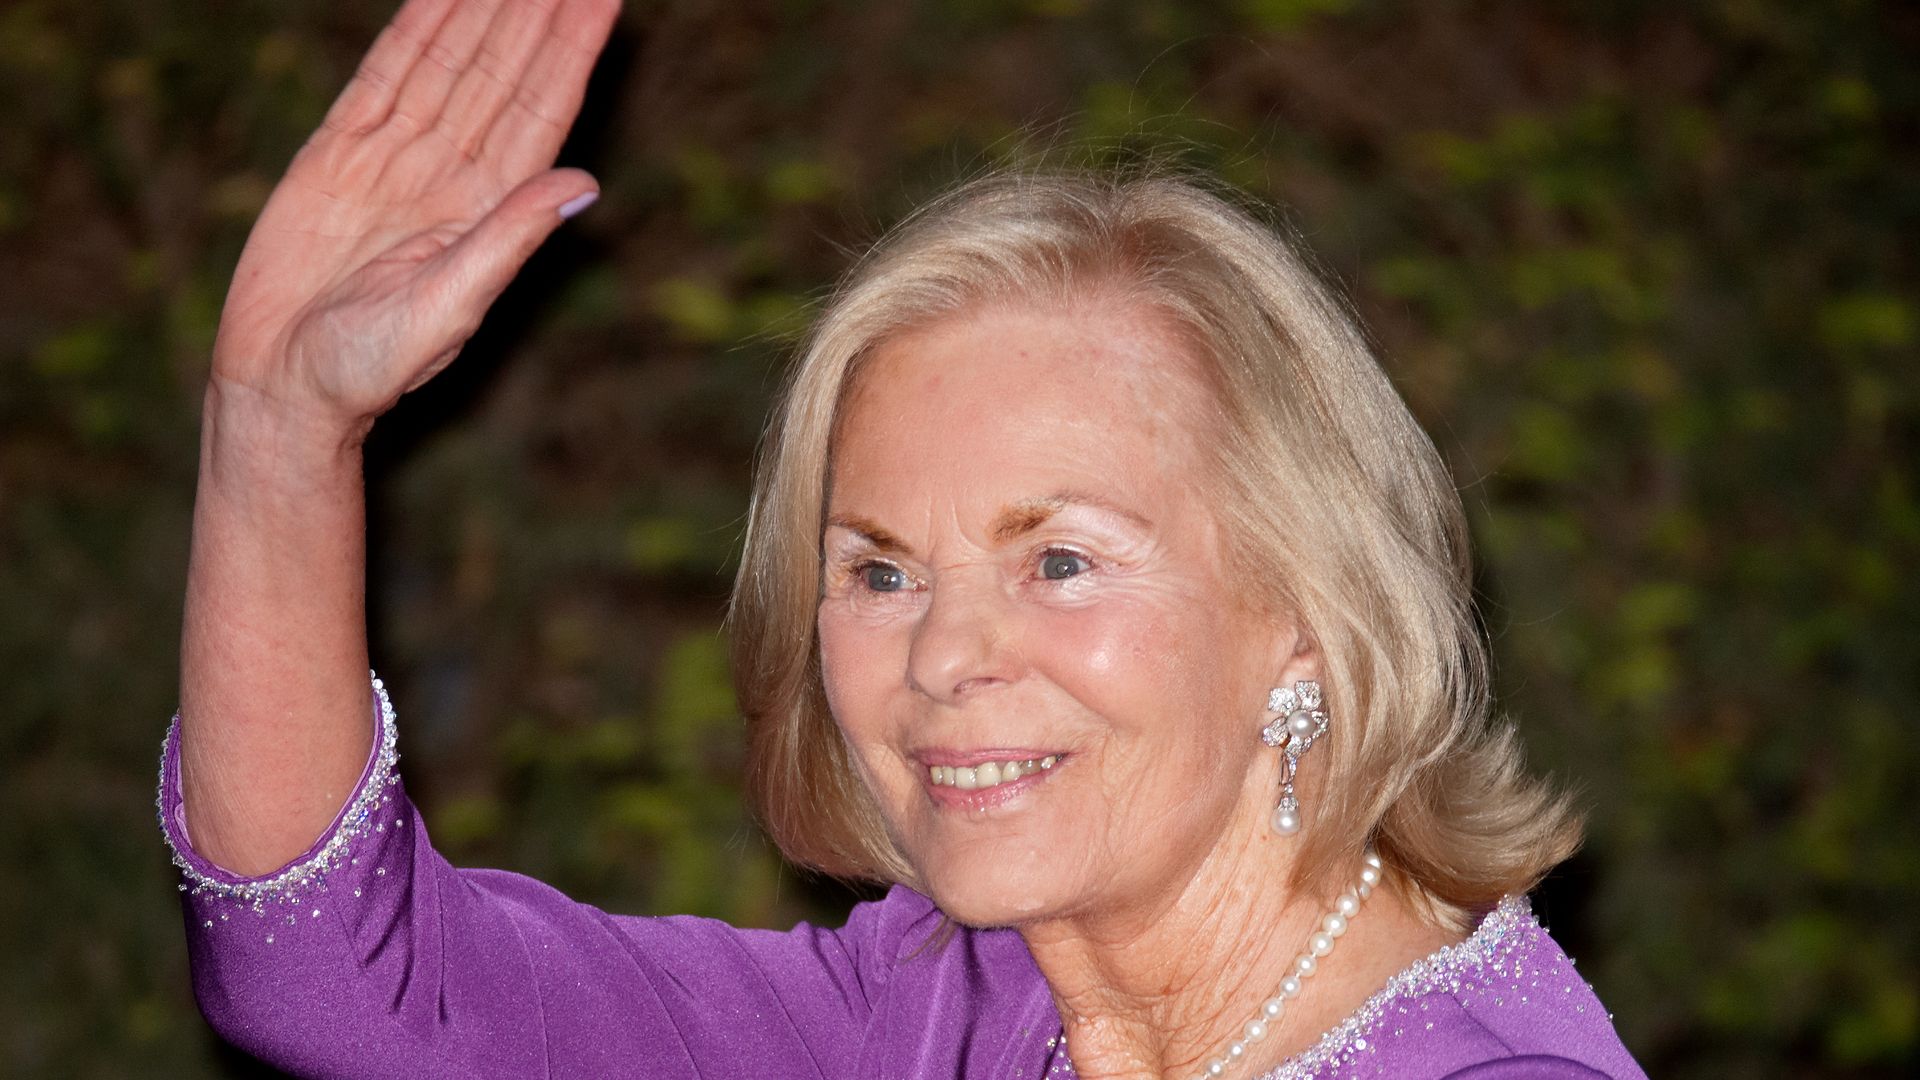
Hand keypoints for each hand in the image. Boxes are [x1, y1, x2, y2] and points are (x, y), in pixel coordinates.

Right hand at [209, 0, 621, 439]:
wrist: (283, 384)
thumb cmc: (370, 368)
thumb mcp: (450, 306)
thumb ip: (510, 240)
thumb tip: (585, 185)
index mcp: (489, 210)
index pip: (543, 111)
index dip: (573, 51)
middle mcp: (452, 175)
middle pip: (503, 71)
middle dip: (536, 12)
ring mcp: (396, 157)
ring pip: (451, 62)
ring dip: (484, 8)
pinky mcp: (338, 151)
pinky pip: (383, 73)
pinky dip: (414, 27)